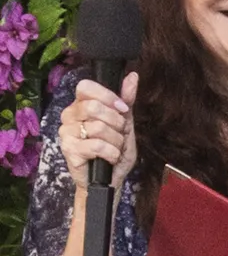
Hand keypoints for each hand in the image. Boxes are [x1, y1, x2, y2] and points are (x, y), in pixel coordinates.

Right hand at [59, 69, 137, 193]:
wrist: (110, 179)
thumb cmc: (114, 150)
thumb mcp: (125, 123)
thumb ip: (126, 100)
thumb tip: (132, 76)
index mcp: (81, 104)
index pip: (86, 86)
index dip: (108, 96)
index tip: (122, 109)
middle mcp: (70, 115)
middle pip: (94, 106)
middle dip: (116, 122)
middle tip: (119, 134)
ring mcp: (66, 132)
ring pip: (98, 127)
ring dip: (116, 141)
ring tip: (114, 148)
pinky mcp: (68, 150)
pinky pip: (96, 145)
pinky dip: (111, 153)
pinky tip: (109, 158)